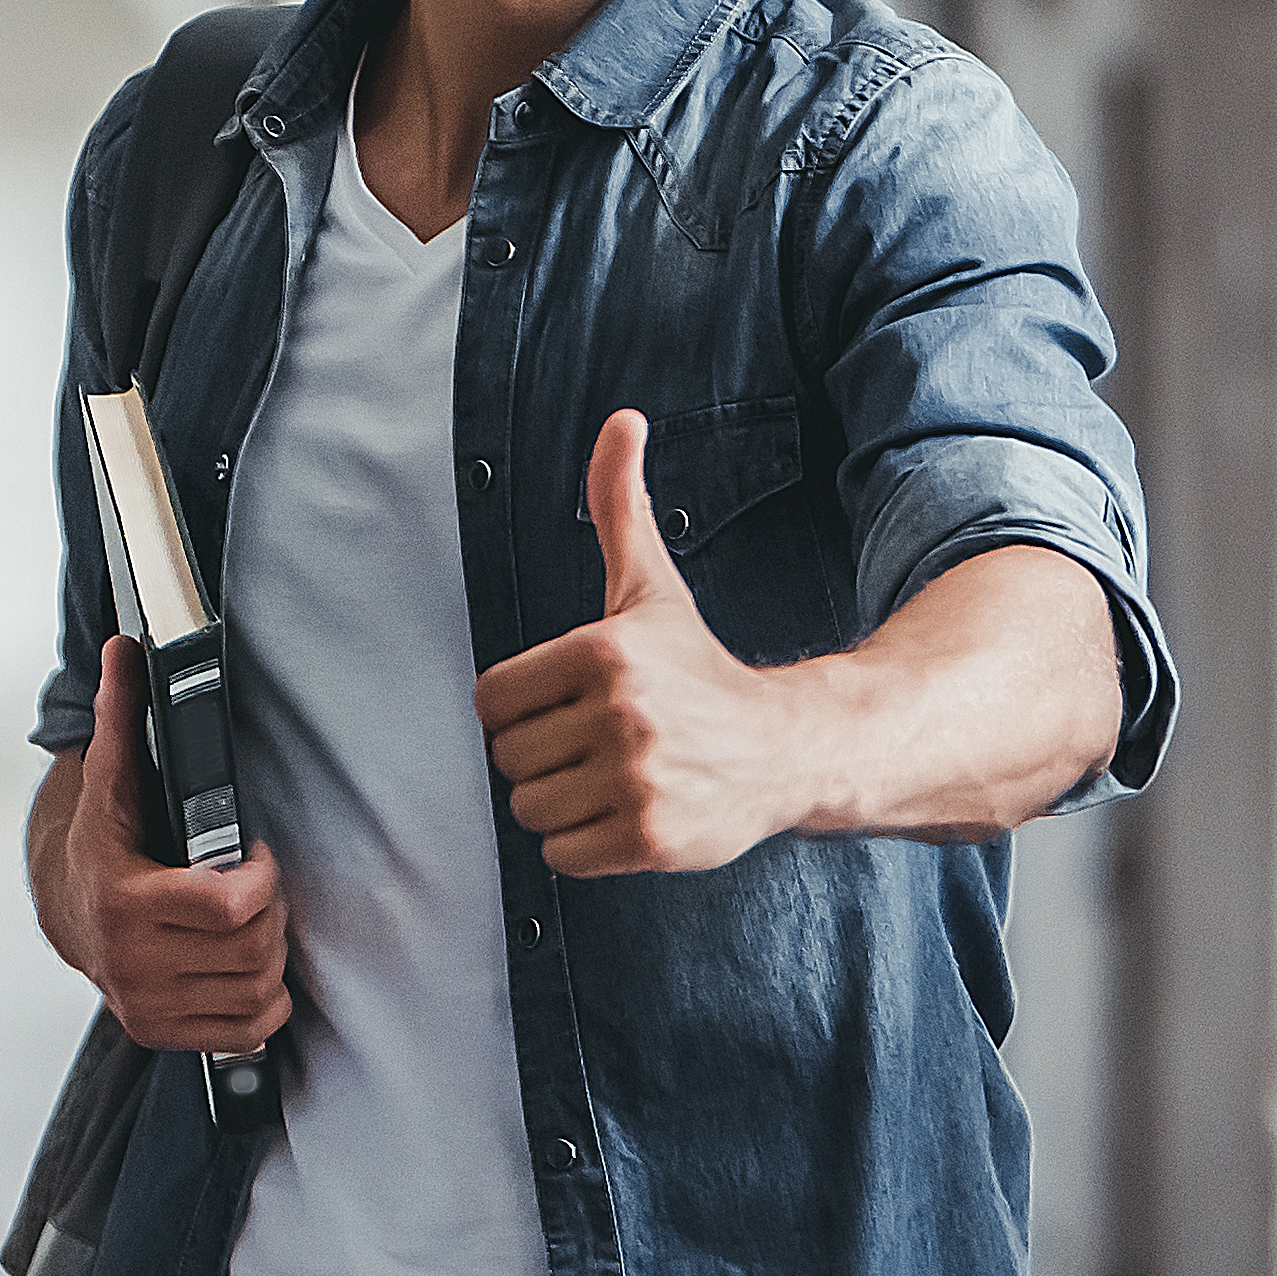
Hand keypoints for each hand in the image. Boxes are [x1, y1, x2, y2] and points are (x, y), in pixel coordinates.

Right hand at [50, 636, 291, 1048]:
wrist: (66, 909)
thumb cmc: (104, 841)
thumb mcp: (111, 777)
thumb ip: (122, 715)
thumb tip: (124, 649)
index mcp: (124, 901)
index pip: (229, 907)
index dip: (260, 878)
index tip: (252, 857)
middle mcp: (131, 963)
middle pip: (253, 947)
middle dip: (270, 911)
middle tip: (256, 887)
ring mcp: (146, 1005)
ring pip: (258, 989)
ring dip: (269, 953)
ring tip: (248, 922)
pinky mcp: (160, 1032)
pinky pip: (249, 1030)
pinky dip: (262, 1000)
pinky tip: (242, 963)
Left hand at [474, 409, 812, 873]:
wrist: (785, 748)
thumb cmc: (699, 669)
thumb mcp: (651, 587)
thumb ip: (619, 505)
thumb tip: (621, 420)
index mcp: (604, 650)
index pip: (492, 700)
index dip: (521, 706)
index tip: (566, 702)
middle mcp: (620, 714)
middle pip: (508, 758)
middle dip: (543, 756)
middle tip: (596, 743)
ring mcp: (636, 780)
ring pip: (530, 809)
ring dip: (561, 802)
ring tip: (612, 777)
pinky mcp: (648, 837)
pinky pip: (560, 855)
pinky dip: (583, 844)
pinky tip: (626, 811)